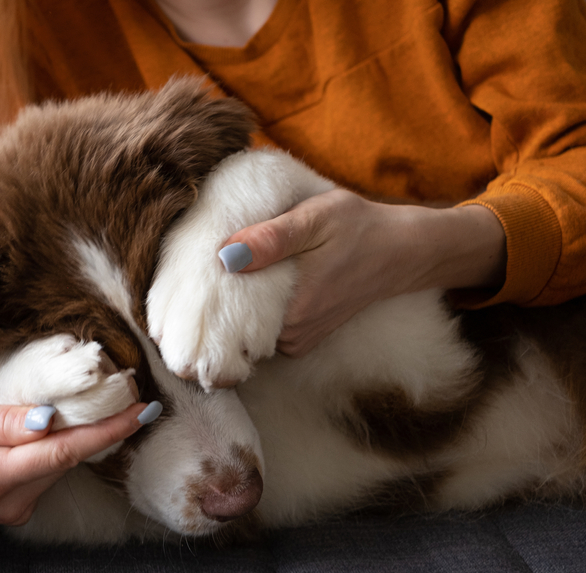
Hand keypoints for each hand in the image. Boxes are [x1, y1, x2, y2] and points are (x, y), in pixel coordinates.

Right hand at [0, 398, 155, 524]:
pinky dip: (59, 451)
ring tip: (107, 405)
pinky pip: (46, 474)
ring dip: (81, 439)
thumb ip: (1, 421)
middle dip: (102, 428)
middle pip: (68, 459)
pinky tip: (62, 429)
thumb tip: (49, 421)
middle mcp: (10, 502)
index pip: (64, 452)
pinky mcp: (12, 508)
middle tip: (131, 393)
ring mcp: (12, 510)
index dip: (107, 431)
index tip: (142, 411)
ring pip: (59, 467)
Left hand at [221, 188, 505, 355]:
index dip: (202, 301)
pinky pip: (262, 329)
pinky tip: (247, 283)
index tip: (183, 281)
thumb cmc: (360, 229)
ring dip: (231, 306)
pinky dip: (251, 310)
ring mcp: (296, 341)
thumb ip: (272, 238)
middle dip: (213, 302)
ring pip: (245, 329)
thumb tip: (226, 255)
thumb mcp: (316, 219)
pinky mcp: (300, 338)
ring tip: (219, 273)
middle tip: (196, 270)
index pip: (226, 319)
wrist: (402, 251)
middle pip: (232, 327)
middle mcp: (291, 337)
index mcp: (291, 312)